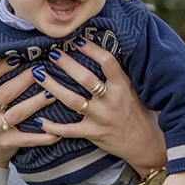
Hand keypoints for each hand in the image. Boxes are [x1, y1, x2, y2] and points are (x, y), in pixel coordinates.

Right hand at [0, 58, 60, 166]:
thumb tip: (19, 56)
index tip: (17, 57)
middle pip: (5, 93)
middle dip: (24, 80)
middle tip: (42, 69)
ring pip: (19, 113)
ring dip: (37, 102)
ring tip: (53, 93)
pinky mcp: (7, 143)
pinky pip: (29, 138)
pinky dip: (44, 135)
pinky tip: (58, 130)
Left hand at [29, 38, 167, 173]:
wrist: (146, 144)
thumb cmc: (139, 114)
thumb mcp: (133, 91)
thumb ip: (118, 76)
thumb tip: (101, 53)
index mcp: (123, 87)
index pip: (107, 62)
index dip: (92, 49)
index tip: (78, 40)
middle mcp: (111, 101)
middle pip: (85, 78)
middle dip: (66, 64)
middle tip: (53, 53)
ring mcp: (100, 118)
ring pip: (72, 100)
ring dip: (52, 87)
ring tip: (39, 74)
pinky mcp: (93, 133)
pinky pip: (68, 130)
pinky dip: (52, 127)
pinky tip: (38, 120)